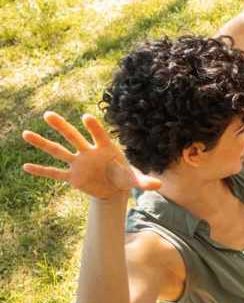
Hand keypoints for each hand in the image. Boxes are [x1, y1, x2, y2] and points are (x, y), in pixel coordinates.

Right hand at [22, 112, 160, 200]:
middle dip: (62, 127)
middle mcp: (88, 152)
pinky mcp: (72, 177)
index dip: (93, 127)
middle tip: (49, 114)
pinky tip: (26, 166)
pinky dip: (42, 171)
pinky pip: (55, 173)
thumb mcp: (134, 179)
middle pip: (74, 137)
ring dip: (43, 143)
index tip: (86, 117)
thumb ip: (144, 181)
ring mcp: (78, 163)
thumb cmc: (124, 177)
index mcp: (105, 148)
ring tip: (26, 134)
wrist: (114, 188)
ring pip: (59, 151)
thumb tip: (158, 185)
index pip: (99, 135)